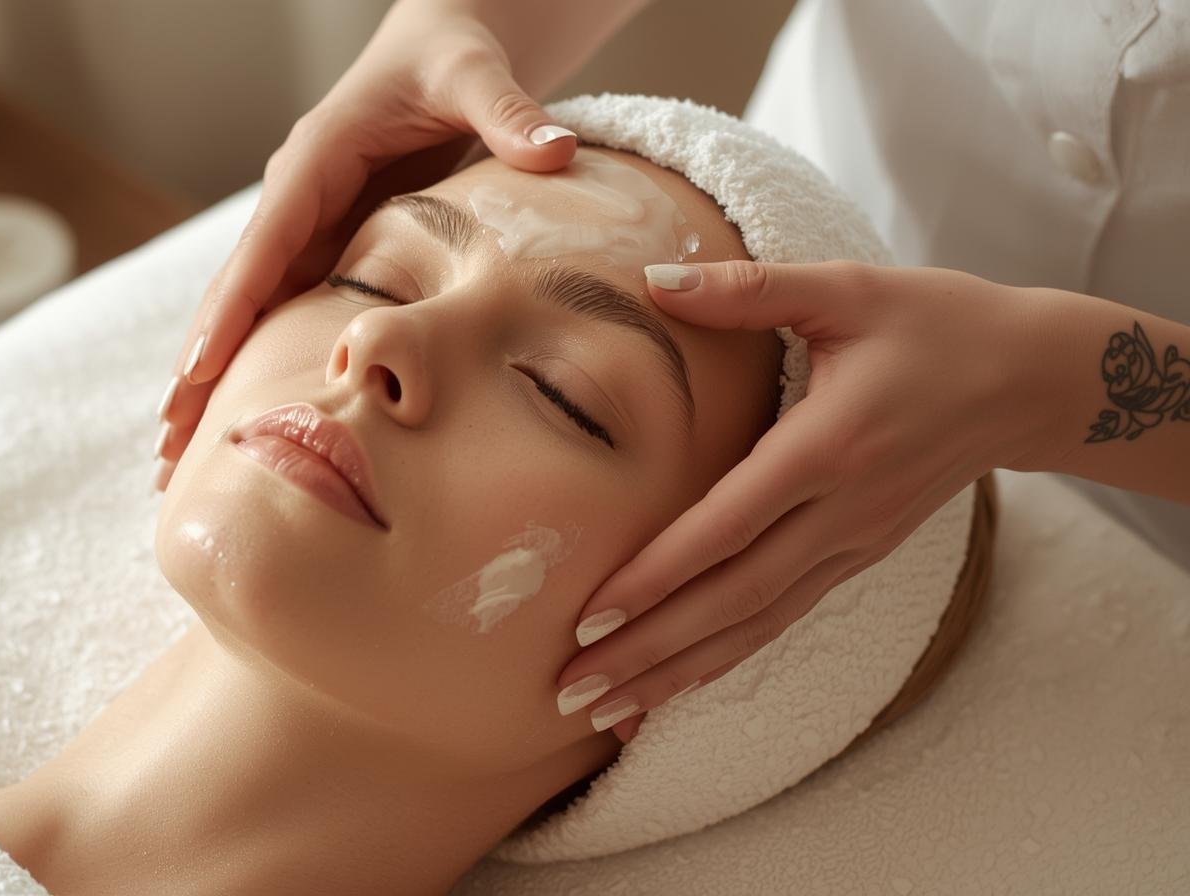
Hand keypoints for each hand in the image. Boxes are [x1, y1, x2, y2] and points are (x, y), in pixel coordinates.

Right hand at [152, 3, 582, 489]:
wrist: (441, 47)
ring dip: (211, 383)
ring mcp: (306, 228)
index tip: (197, 371)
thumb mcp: (475, 76)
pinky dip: (254, 367)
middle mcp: (296, 200)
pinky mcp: (326, 248)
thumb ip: (508, 112)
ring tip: (175, 460)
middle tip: (164, 449)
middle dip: (196, 370)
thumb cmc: (451, 57)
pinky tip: (240, 423)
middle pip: (236, 294)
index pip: (265, 244)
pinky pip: (284, 315)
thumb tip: (557, 150)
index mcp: (315, 160)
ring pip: (249, 315)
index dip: (230, 310)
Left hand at [555, 260, 1047, 741]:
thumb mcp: (847, 287)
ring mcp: (855, 544)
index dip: (660, 575)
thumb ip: (748, 289)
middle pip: (734, 598)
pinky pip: (782, 619)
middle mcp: (842, 512)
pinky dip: (725, 657)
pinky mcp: (861, 556)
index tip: (593, 614)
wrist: (1033, 379)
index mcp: (829, 447)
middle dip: (650, 648)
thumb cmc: (936, 324)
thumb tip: (656, 279)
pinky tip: (676, 683)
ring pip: (757, 625)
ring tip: (605, 709)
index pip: (730, 526)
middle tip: (571, 688)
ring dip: (680, 671)